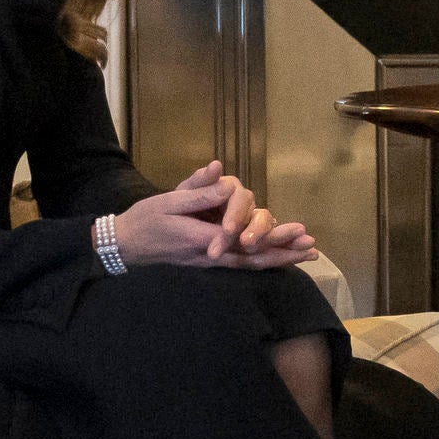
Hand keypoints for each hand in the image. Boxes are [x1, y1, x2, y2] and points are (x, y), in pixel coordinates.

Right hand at [111, 161, 318, 269]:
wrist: (126, 244)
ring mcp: (210, 262)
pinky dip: (262, 263)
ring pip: (249, 264)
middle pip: (253, 257)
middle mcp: (210, 255)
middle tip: (312, 247)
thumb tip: (222, 173)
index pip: (242, 238)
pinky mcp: (209, 262)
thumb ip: (197, 190)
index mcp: (201, 237)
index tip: (296, 230)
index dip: (270, 235)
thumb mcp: (169, 200)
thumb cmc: (146, 218)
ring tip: (307, 257)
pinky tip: (280, 260)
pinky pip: (240, 265)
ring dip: (278, 259)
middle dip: (284, 251)